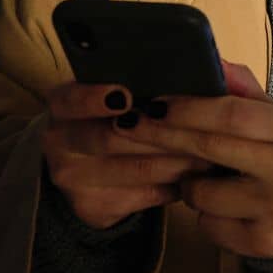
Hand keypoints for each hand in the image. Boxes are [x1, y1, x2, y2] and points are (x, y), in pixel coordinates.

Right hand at [40, 79, 216, 229]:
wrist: (82, 164)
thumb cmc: (110, 115)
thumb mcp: (110, 90)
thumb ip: (142, 76)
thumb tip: (200, 64)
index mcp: (62, 104)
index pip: (72, 100)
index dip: (95, 99)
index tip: (127, 96)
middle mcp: (59, 143)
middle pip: (110, 139)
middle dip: (160, 133)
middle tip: (200, 126)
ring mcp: (74, 180)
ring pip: (136, 169)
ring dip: (178, 160)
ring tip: (212, 151)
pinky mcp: (95, 208)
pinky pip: (147, 195)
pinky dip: (177, 184)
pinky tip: (200, 175)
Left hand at [111, 59, 272, 259]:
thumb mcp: (271, 116)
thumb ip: (241, 88)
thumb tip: (213, 61)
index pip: (231, 114)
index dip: (187, 108)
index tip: (153, 103)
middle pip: (209, 148)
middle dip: (163, 135)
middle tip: (130, 125)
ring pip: (202, 193)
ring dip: (188, 184)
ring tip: (204, 177)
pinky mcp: (265, 243)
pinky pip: (208, 226)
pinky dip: (205, 216)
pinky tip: (223, 207)